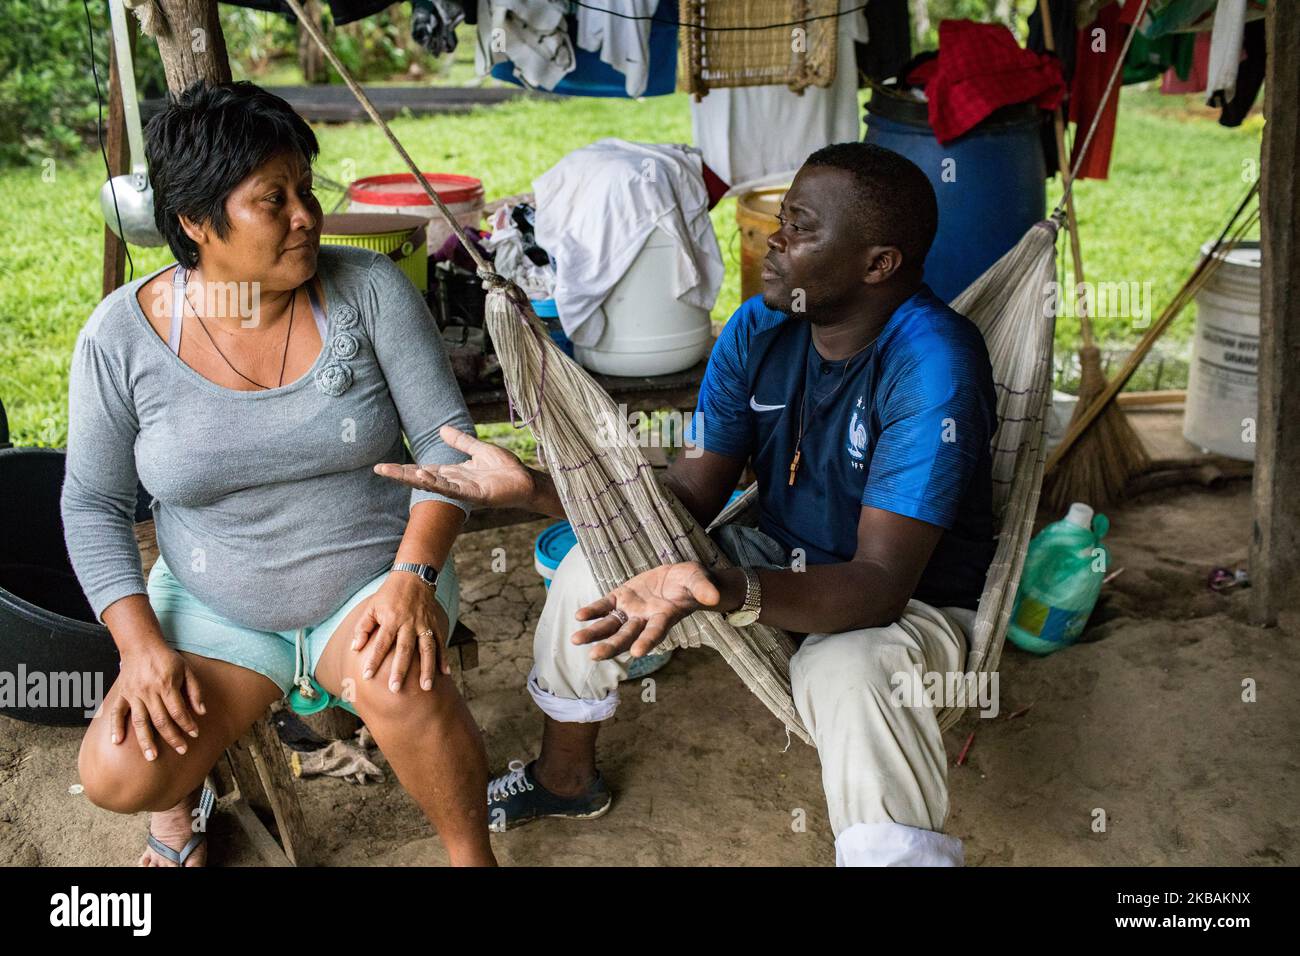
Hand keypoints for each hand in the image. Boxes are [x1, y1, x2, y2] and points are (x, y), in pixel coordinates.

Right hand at [111, 644, 205, 760]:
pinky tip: (116, 742)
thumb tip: (202, 712)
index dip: (187, 724)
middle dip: (172, 737)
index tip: (195, 733)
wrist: (141, 645)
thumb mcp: (187, 670)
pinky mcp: (122, 694)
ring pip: (139, 721)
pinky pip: (116, 713)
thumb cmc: (167, 659)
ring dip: (145, 740)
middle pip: (160, 720)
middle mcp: (148, 692)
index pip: (178, 711)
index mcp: (166, 685)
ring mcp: (133, 694)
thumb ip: (195, 691)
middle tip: (181, 750)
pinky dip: (115, 727)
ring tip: (151, 757)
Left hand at [352, 572, 448, 691]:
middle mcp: (409, 623)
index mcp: (392, 619)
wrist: (414, 576)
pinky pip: (440, 643)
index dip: (374, 659)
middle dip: (400, 670)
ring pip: (427, 649)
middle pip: (405, 650)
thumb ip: (363, 627)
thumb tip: (355, 648)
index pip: (381, 643)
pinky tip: (445, 673)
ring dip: (427, 669)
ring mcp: (424, 624)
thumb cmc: (389, 594)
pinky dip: (444, 658)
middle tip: (395, 689)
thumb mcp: (371, 607)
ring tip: (426, 687)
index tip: (367, 676)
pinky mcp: (435, 624)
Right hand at [374, 425, 535, 510]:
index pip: (424, 470)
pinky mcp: (476, 495)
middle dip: (401, 475)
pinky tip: (424, 476)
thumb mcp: (479, 449)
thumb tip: (440, 429)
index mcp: (453, 473)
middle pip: (423, 479)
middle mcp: (455, 483)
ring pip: (435, 485)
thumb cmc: (505, 469)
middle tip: (379, 469)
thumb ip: (460, 441)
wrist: (526, 481)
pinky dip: (439, 484)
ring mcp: (465, 490)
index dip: (404, 468)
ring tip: (398, 472)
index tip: (382, 466)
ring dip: (417, 479)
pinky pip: (454, 490)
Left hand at [572, 561, 720, 660]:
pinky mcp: (621, 597)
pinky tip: (579, 616)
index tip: (638, 652)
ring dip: (594, 633)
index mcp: (665, 617)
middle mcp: (645, 619)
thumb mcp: (699, 580)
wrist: (680, 578)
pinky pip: (605, 606)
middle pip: (626, 636)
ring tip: (576, 640)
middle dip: (611, 646)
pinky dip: (593, 611)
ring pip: (611, 625)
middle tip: (595, 656)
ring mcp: (632, 610)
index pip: (655, 632)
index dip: (648, 641)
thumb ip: (704, 589)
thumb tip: (714, 598)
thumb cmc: (692, 582)